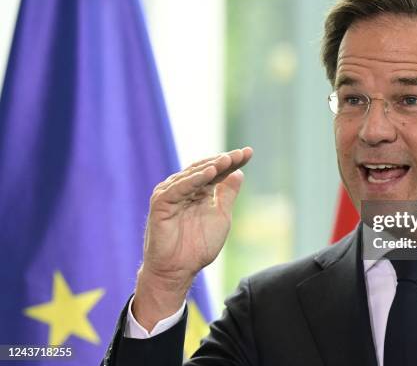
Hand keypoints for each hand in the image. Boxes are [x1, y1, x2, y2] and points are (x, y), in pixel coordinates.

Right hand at [133, 147, 252, 330]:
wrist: (178, 270)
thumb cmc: (198, 246)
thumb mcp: (220, 216)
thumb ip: (227, 195)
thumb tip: (239, 172)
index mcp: (198, 190)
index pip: (217, 171)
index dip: (232, 162)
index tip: (249, 152)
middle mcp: (184, 188)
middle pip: (206, 169)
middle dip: (224, 160)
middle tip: (240, 153)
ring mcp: (171, 194)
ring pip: (192, 175)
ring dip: (210, 167)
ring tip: (226, 160)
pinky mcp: (160, 203)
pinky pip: (179, 188)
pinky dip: (193, 180)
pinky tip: (209, 173)